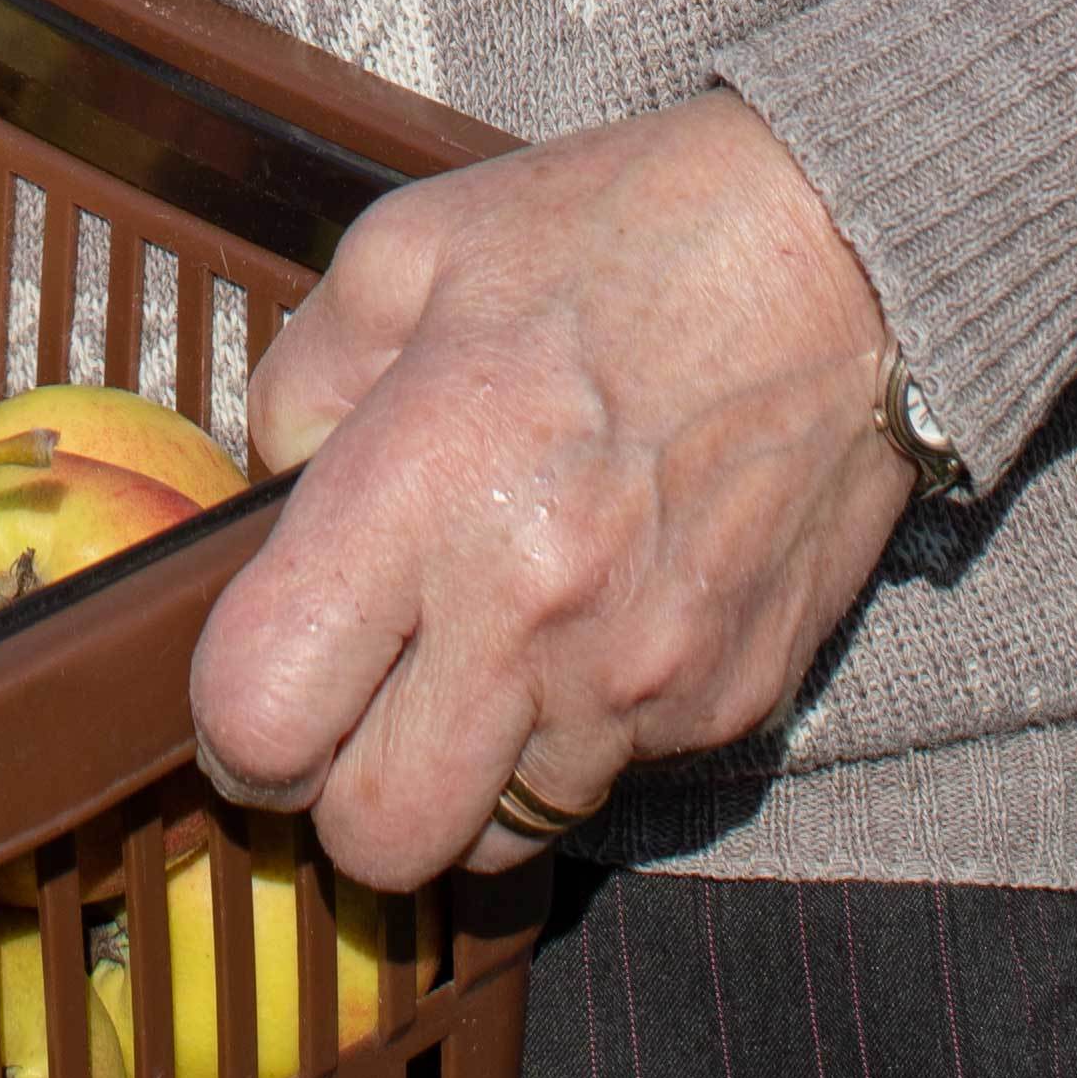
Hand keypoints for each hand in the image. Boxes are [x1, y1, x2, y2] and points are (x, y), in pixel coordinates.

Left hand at [190, 94, 911, 888]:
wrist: (845, 254)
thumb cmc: (616, 235)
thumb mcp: (407, 251)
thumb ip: (302, 385)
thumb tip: (266, 493)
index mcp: (423, 490)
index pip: (262, 714)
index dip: (230, 717)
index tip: (253, 679)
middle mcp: (528, 614)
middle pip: (373, 842)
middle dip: (337, 791)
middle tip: (353, 705)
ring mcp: (638, 680)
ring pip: (495, 841)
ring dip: (466, 777)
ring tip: (484, 657)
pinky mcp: (728, 704)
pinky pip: (612, 784)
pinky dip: (578, 736)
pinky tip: (593, 622)